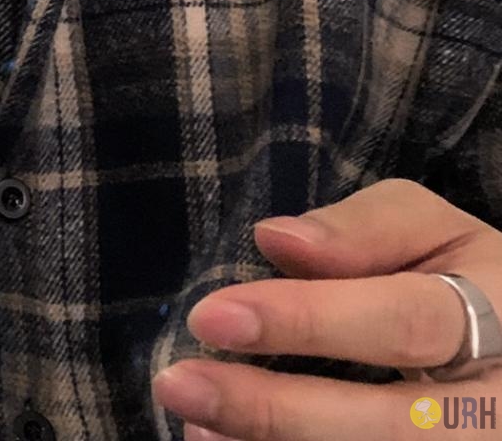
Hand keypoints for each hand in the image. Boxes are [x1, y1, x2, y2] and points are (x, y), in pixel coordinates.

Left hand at [152, 179, 501, 439]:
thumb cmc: (467, 278)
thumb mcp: (436, 231)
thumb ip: (366, 228)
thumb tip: (276, 239)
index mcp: (499, 317)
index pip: (402, 321)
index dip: (305, 321)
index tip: (211, 316)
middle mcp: (499, 408)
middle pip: (393, 426)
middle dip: (276, 411)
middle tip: (178, 384)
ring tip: (196, 430)